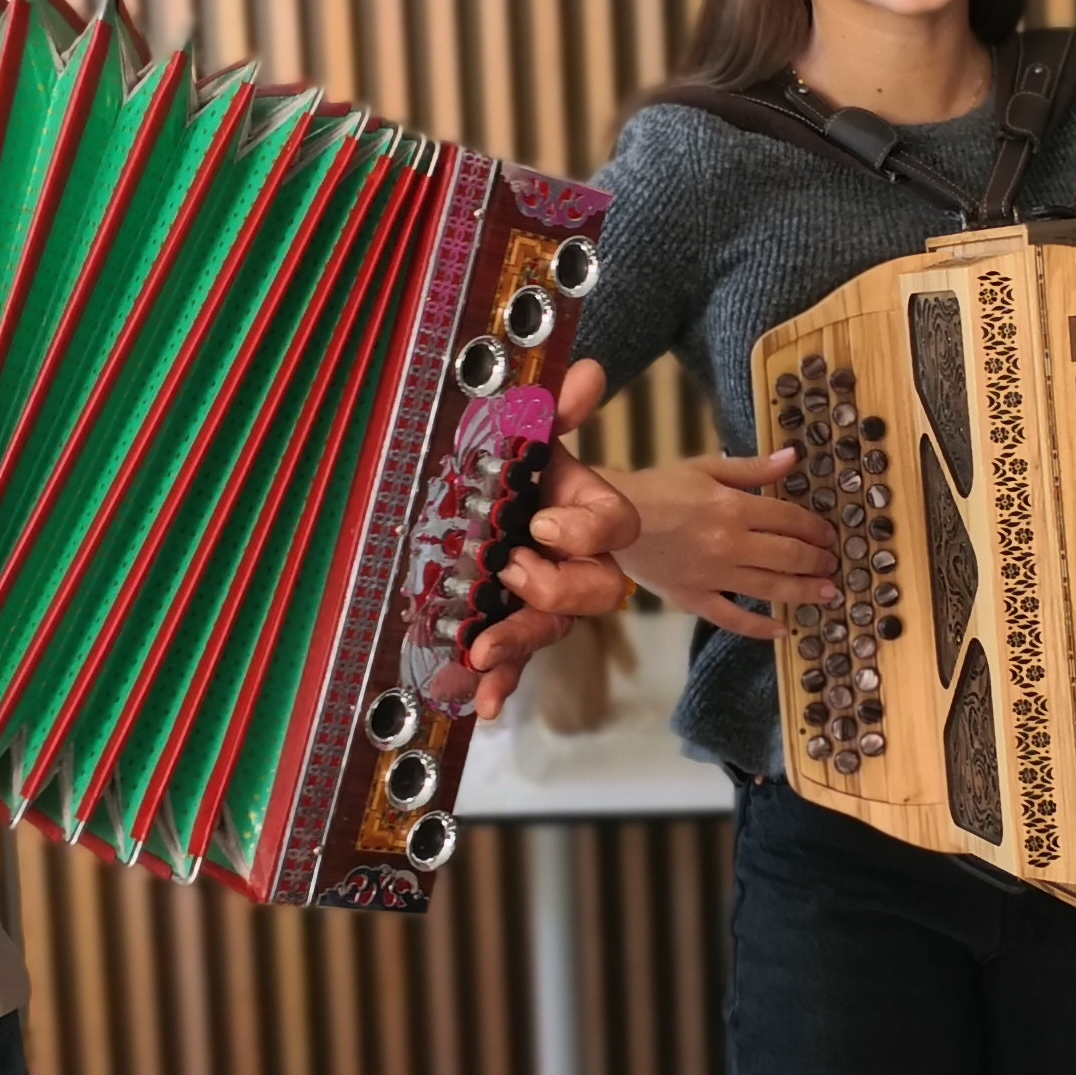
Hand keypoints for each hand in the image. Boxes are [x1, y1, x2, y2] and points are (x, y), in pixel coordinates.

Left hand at [459, 357, 642, 719]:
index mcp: (583, 507)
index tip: (541, 523)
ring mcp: (542, 597)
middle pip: (600, 587)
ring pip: (552, 627)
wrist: (459, 496)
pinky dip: (502, 683)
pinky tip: (483, 703)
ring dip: (519, 644)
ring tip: (482, 652)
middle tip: (511, 573)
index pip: (615, 523)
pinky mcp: (508, 626)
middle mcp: (573, 558)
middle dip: (558, 585)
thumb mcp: (517, 433)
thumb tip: (587, 371)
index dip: (587, 528)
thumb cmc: (498, 464)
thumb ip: (551, 409)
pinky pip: (516, 663)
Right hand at [606, 422, 839, 643]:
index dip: (816, 528)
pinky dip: (760, 627)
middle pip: (789, 556)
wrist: (611, 520)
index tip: (829, 535)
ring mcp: (712, 575)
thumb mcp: (705, 468)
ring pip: (771, 588)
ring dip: (805, 592)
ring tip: (827, 594)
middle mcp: (729, 544)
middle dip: (817, 561)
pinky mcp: (694, 598)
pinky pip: (733, 619)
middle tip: (832, 564)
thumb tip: (793, 457)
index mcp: (733, 507)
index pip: (790, 519)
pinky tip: (783, 629)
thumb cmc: (660, 488)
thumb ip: (752, 468)